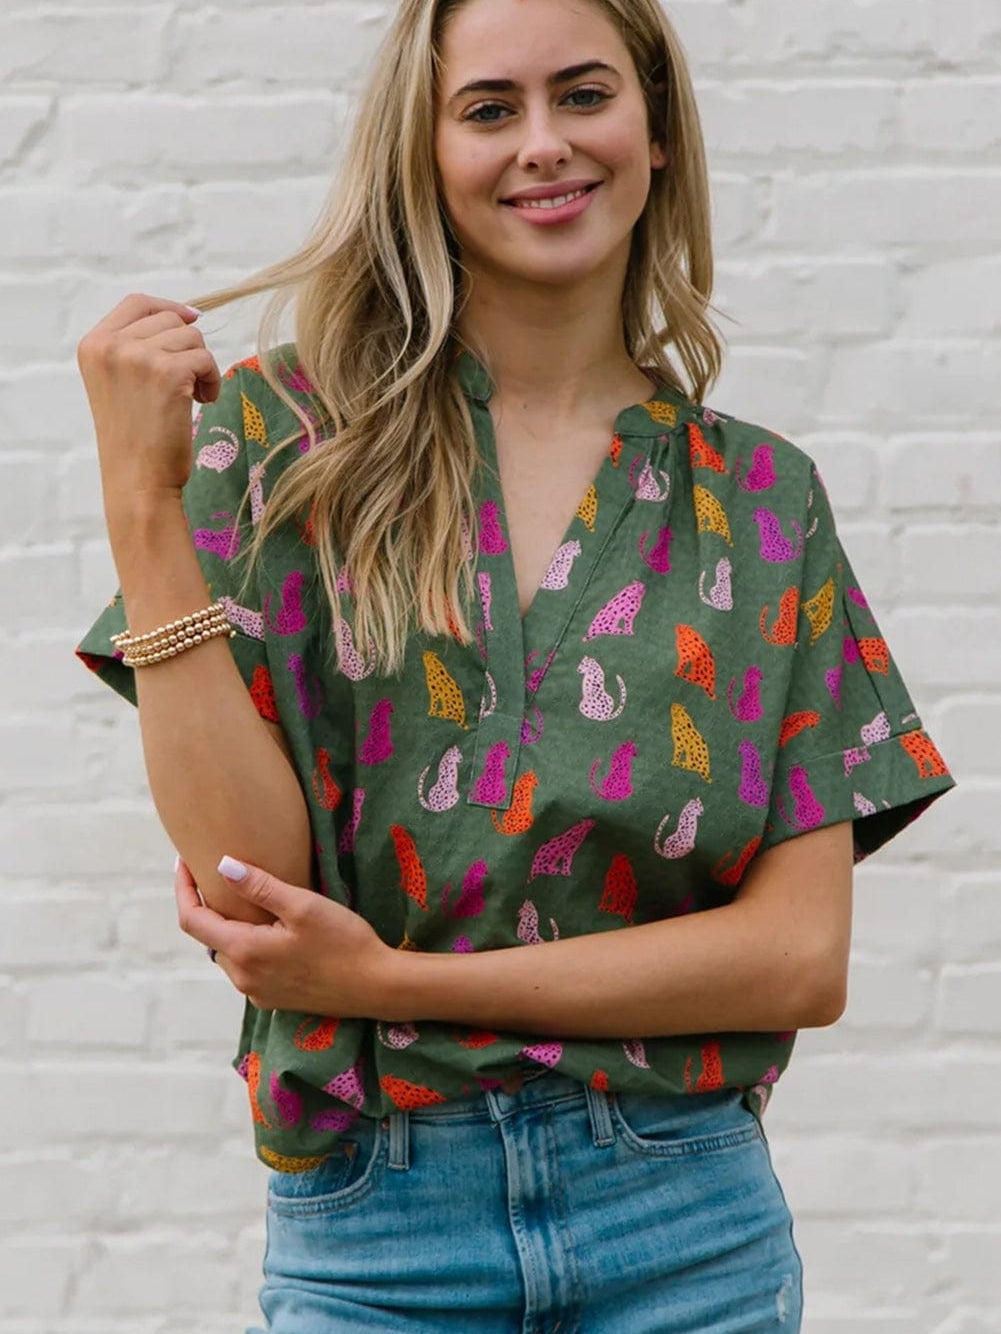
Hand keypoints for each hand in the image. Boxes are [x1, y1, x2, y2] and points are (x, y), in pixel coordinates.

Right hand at [77, 293, 221, 511]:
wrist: (137, 480)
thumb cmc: (135, 438)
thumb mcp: (119, 383)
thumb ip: (138, 346)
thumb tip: (189, 315)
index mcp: (94, 345)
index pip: (137, 302)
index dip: (169, 308)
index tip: (191, 320)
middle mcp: (111, 345)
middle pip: (170, 319)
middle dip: (187, 348)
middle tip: (186, 383)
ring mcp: (138, 356)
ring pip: (192, 338)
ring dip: (201, 367)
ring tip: (192, 397)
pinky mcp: (168, 372)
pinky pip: (206, 359)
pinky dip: (212, 381)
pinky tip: (202, 403)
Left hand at [174, 855, 399, 1017]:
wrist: (378, 986)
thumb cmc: (345, 942)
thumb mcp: (304, 906)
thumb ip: (260, 886)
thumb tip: (222, 865)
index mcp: (244, 951)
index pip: (192, 920)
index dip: (183, 890)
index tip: (184, 863)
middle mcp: (243, 978)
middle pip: (208, 938)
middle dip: (207, 906)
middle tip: (217, 874)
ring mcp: (258, 993)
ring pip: (228, 954)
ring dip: (229, 927)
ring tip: (245, 899)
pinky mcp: (274, 1000)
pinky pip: (247, 968)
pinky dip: (247, 945)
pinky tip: (270, 929)